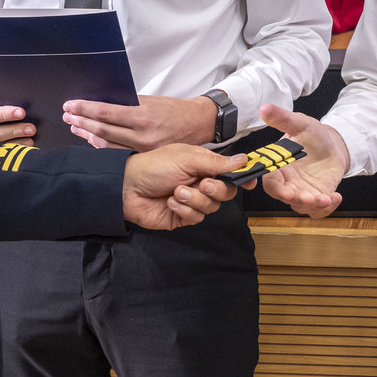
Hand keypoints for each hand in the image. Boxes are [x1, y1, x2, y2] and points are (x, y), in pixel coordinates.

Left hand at [65, 95, 215, 150]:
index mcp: (143, 116)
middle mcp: (142, 136)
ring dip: (88, 135)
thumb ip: (128, 102)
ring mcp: (142, 150)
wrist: (198, 124)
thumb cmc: (176, 109)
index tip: (71, 105)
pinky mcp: (144, 157)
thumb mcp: (152, 100)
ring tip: (76, 127)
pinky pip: (117, 153)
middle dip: (81, 122)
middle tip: (68, 116)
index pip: (105, 112)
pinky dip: (102, 146)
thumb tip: (102, 101)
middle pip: (102, 130)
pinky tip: (92, 139)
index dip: (85, 108)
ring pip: (106, 145)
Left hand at [122, 143, 245, 229]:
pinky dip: (184, 210)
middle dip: (216, 190)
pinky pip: (196, 218)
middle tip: (203, 184)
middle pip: (225, 192)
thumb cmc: (155, 166)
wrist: (127, 187)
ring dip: (194, 199)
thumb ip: (217, 162)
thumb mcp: (187, 158)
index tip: (250, 182)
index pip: (230, 173)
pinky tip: (170, 202)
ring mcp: (191, 201)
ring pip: (211, 207)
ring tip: (176, 191)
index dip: (242, 178)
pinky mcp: (182, 217)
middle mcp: (200, 182)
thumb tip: (244, 159)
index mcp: (203, 165)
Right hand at [257, 104, 348, 217]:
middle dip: (295, 199)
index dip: (274, 188)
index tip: (283, 189)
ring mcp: (302, 191)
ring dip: (312, 205)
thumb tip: (264, 108)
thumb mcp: (299, 123)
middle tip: (306, 197)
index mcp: (278, 167)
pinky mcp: (318, 196)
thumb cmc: (312, 135)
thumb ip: (281, 118)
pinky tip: (335, 197)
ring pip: (302, 206)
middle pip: (285, 197)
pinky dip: (327, 208)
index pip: (270, 182)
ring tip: (325, 198)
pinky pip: (318, 210)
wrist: (333, 145)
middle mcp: (288, 182)